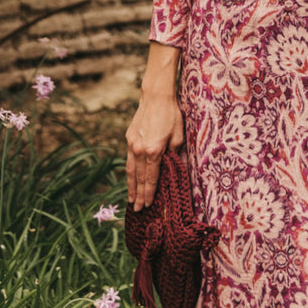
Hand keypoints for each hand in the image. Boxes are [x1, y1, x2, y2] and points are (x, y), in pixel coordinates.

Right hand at [125, 94, 184, 210]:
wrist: (155, 97)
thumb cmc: (171, 115)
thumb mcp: (179, 136)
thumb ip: (174, 154)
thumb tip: (173, 169)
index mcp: (154, 151)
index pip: (151, 178)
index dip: (149, 193)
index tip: (147, 205)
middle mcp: (140, 150)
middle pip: (138, 178)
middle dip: (138, 195)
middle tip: (137, 210)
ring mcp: (132, 145)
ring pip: (130, 171)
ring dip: (130, 187)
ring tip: (131, 200)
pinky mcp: (129, 139)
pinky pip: (128, 160)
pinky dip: (129, 173)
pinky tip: (130, 179)